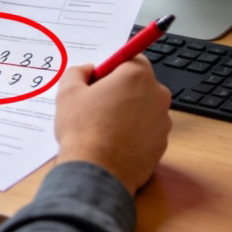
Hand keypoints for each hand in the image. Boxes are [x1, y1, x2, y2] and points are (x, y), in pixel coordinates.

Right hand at [53, 56, 171, 195]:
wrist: (97, 173)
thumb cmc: (84, 129)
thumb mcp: (68, 91)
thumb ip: (78, 71)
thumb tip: (88, 71)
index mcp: (136, 76)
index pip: (132, 58)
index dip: (114, 67)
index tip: (101, 79)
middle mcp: (157, 95)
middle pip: (140, 83)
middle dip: (122, 89)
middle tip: (98, 102)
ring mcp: (162, 122)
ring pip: (144, 108)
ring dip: (129, 111)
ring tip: (104, 126)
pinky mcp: (162, 145)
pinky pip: (147, 130)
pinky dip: (134, 132)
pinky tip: (114, 141)